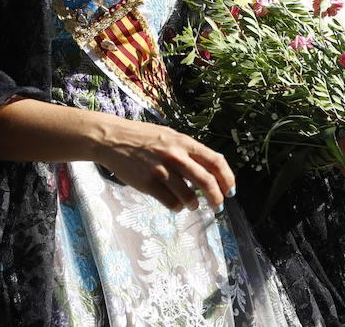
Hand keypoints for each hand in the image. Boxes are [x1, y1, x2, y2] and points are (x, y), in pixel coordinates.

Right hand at [90, 116, 235, 212]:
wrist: (113, 139)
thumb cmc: (144, 138)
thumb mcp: (170, 136)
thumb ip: (189, 151)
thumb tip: (211, 169)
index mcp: (184, 142)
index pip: (216, 161)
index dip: (227, 178)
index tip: (231, 190)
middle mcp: (176, 156)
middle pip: (207, 182)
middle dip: (217, 198)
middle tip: (218, 206)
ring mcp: (161, 170)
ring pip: (189, 196)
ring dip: (194, 204)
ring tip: (192, 204)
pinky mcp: (148, 183)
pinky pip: (171, 203)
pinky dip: (177, 207)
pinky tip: (176, 204)